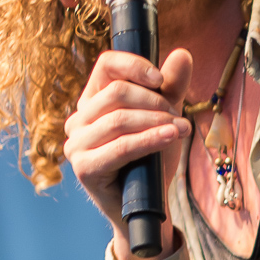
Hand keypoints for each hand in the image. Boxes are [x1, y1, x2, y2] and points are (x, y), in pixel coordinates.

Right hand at [64, 48, 192, 259]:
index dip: (134, 66)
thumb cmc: (151, 160)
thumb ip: (171, 88)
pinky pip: (120, 147)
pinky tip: (171, 136)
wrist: (148, 206)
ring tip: (183, 129)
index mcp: (92, 101)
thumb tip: (183, 54)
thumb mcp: (165, 118)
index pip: (106, 65)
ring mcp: (76, 144)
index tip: (161, 78)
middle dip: (154, 102)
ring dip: (156, 122)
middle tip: (178, 117)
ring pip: (119, 119)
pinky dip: (150, 140)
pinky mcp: (85, 168)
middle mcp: (78, 120)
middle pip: (116, 93)